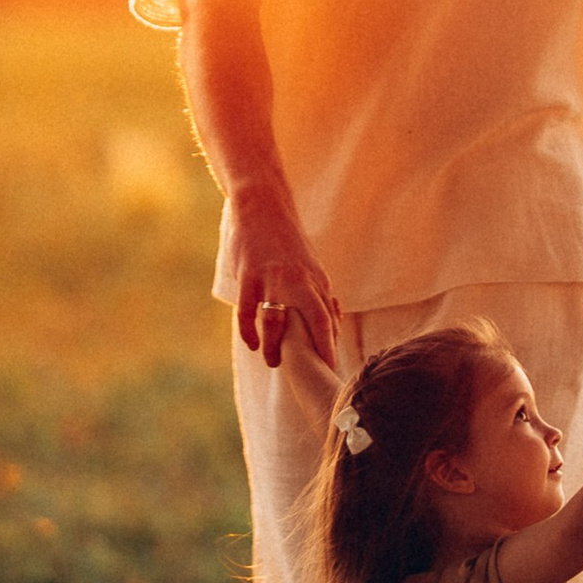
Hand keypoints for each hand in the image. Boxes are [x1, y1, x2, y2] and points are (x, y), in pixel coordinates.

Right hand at [231, 185, 340, 369]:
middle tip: (311, 376)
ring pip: (275, 320)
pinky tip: (251, 344)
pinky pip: (247, 309)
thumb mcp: (311, 268)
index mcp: (315, 280)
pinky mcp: (249, 274)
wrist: (263, 206)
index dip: (331, 344)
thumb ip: (320, 296)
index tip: (333, 368)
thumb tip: (335, 324)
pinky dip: (248, 330)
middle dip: (313, 350)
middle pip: (312, 319)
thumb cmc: (287, 242)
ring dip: (274, 345)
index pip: (328, 317)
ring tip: (273, 362)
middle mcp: (298, 280)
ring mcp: (272, 277)